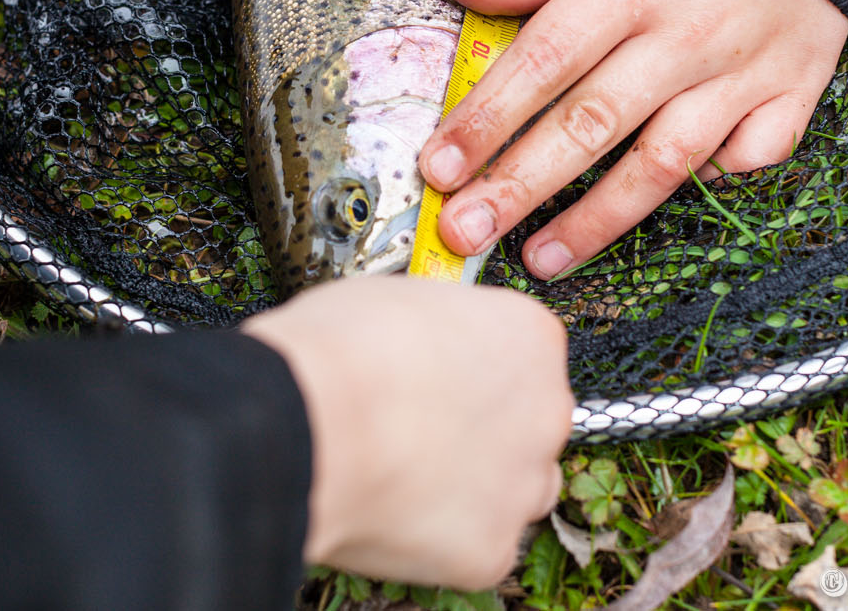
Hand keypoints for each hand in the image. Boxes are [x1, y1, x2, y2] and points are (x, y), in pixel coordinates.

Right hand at [241, 277, 571, 589]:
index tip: (444, 381)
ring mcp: (523, 484)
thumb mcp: (400, 297)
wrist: (303, 423)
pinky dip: (440, 539)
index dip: (475, 371)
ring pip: (516, 492)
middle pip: (530, 427)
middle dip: (484, 433)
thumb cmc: (339, 353)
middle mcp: (544, 411)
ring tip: (408, 477)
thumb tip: (423, 343)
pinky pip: (477, 549)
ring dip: (476, 488)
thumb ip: (437, 327)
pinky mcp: (492, 550)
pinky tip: (392, 514)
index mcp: (527, 336)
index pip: (524, 357)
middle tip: (423, 432)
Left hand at [418, 0, 847, 278]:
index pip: (541, 62)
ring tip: (542, 258)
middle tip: (464, 233)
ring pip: (664, 163)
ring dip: (599, 219)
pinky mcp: (794, 89)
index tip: (439, 167)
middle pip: (590, 126)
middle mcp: (684, 35)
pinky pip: (749, 157)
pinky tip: (661, 199)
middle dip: (519, 187)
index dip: (485, 119)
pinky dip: (709, 180)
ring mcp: (743, 70)